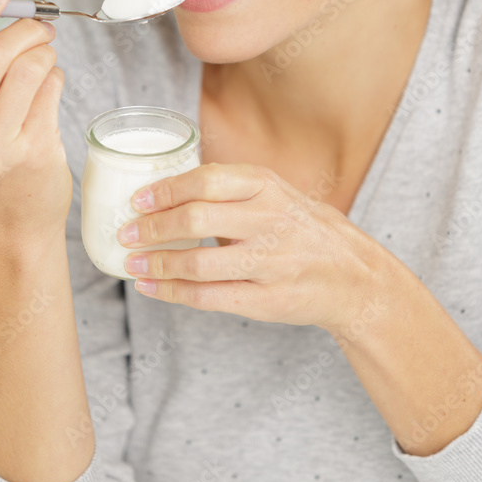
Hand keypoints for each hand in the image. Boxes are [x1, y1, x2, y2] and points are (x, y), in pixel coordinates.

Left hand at [116, 162, 383, 328]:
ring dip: (158, 265)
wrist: (354, 276)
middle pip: (198, 220)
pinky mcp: (268, 300)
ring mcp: (270, 263)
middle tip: (127, 232)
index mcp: (268, 187)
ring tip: (132, 264)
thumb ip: (231, 189)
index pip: (207, 181)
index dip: (166, 191)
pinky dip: (174, 293)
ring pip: (200, 264)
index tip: (137, 199)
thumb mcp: (276, 193)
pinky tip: (152, 288)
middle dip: (153, 228)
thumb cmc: (302, 229)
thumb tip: (165, 188)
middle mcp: (270, 221)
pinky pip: (211, 298)